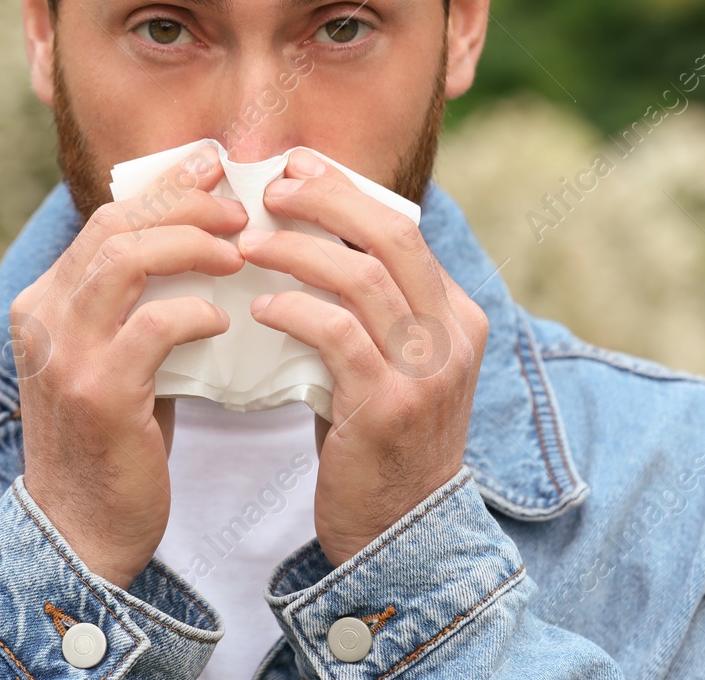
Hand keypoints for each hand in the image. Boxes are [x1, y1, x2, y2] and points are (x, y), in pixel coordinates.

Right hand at [12, 144, 246, 588]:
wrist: (80, 532)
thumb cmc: (114, 442)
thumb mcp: (114, 358)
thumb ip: (138, 304)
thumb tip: (203, 243)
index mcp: (46, 302)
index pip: (105, 219)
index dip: (164, 188)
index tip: (212, 166)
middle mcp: (44, 317)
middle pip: (115, 226)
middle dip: (184, 204)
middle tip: (239, 208)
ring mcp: (66, 354)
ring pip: (127, 260)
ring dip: (192, 245)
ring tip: (238, 252)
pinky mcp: (99, 392)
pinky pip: (154, 325)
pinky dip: (196, 310)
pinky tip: (225, 318)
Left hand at [238, 149, 488, 566]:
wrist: (400, 537)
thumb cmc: (376, 440)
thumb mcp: (388, 363)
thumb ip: (365, 307)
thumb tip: (302, 234)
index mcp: (456, 315)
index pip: (402, 228)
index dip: (346, 190)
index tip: (296, 167)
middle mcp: (453, 336)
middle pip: (392, 235)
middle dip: (326, 199)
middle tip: (271, 187)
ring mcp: (427, 373)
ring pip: (363, 278)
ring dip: (299, 251)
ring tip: (249, 245)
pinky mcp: (390, 408)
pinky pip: (339, 337)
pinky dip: (297, 310)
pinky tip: (261, 307)